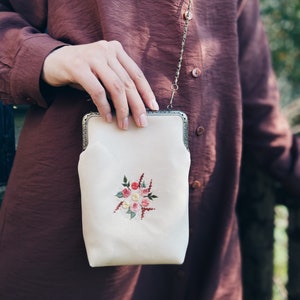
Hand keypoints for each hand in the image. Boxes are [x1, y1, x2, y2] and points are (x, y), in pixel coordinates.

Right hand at [42, 40, 158, 129]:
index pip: (136, 73)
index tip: (153, 108)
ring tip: (124, 124)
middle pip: (128, 82)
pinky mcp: (78, 67)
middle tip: (142, 122)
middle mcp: (106, 50)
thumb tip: (136, 106)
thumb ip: (117, 81)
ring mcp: (92, 57)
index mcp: (116, 50)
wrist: (51, 60)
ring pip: (116, 87)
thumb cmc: (83, 70)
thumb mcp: (103, 72)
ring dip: (122, 109)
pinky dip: (104, 107)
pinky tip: (107, 118)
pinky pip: (97, 91)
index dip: (146, 92)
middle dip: (137, 105)